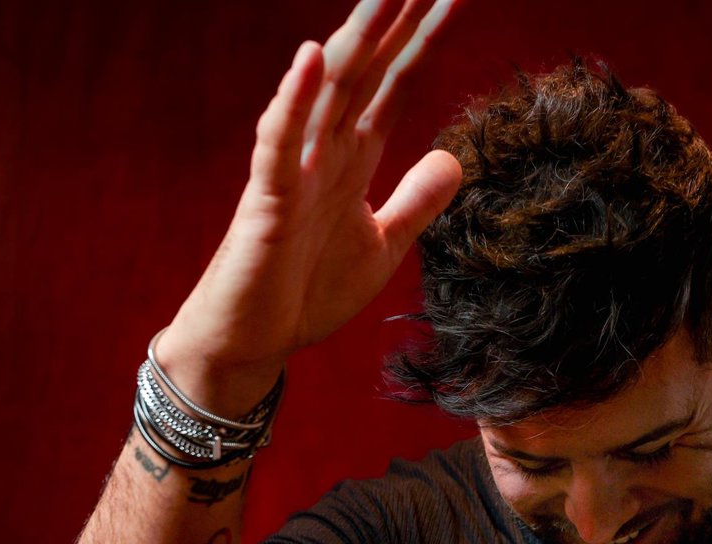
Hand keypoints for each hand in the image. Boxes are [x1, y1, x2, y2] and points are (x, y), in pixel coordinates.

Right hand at [158, 0, 462, 412]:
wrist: (257, 341)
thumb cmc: (307, 289)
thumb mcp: (385, 244)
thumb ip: (416, 201)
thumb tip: (454, 158)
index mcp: (351, 158)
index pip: (393, 85)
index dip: (423, 44)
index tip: (452, 1)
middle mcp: (323, 150)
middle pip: (367, 72)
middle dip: (399, 24)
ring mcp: (294, 171)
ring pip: (326, 93)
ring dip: (356, 42)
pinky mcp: (266, 201)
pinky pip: (279, 144)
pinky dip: (294, 102)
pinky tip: (311, 59)